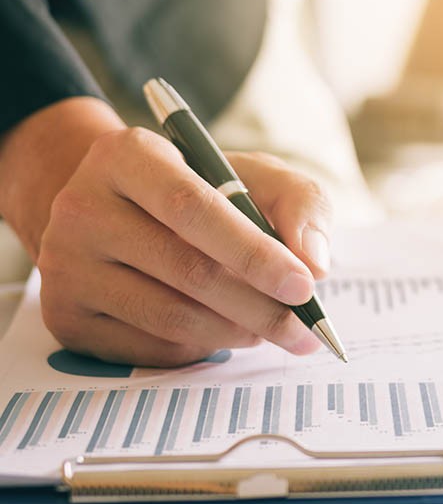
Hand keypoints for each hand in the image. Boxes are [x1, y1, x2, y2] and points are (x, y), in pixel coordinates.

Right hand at [0, 98, 333, 365]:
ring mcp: (65, 265)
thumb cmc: (201, 193)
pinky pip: (151, 347)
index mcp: (128, 156)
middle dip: (260, 307)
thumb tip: (316, 263)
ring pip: (170, 317)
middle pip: (186, 270)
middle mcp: (82, 207)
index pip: (193, 208)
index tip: (305, 286)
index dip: (254, 253)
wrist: (116, 212)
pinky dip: (202, 347)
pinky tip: (225, 332)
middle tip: (305, 328)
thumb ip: (299, 204)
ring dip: (237, 332)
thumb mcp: (254, 176)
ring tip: (272, 329)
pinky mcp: (66, 317)